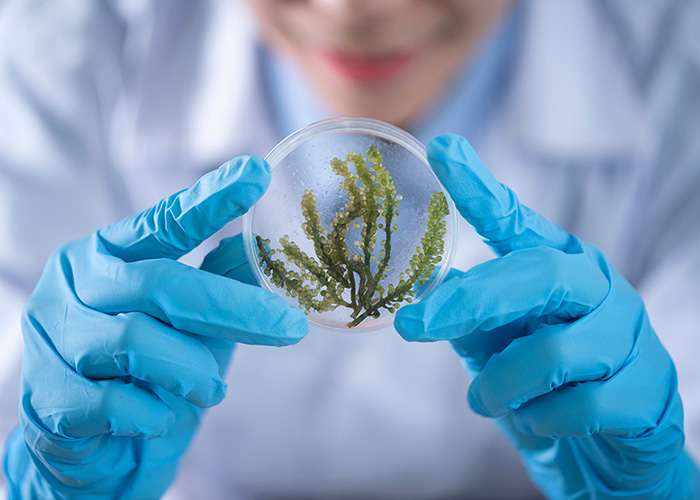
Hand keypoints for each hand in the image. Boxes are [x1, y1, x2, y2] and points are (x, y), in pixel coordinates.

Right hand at [4, 156, 307, 498]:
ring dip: (192, 370)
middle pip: (161, 283)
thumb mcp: (189, 323)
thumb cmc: (147, 373)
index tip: (257, 173)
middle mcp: (74, 285)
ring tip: (212, 389)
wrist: (96, 450)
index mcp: (107, 254)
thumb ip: (217, 282)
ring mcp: (54, 338)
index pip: (163, 222)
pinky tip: (160, 416)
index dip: (211, 199)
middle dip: (234, 308)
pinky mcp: (49, 396)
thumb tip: (261, 244)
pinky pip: (117, 401)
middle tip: (291, 327)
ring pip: (137, 341)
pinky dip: (155, 411)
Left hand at [394, 134, 699, 498]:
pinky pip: (581, 406)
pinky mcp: (649, 395)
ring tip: (487, 401)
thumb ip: (471, 319)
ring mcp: (631, 340)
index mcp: (559, 269)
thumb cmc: (545, 391)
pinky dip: (542, 421)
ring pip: (555, 352)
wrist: (607, 458)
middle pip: (537, 274)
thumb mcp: (498, 349)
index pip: (517, 222)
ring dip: (504, 384)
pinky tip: (538, 423)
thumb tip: (429, 286)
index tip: (441, 149)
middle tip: (412, 327)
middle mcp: (599, 290)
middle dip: (470, 302)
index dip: (479, 188)